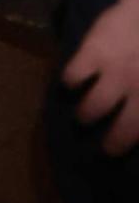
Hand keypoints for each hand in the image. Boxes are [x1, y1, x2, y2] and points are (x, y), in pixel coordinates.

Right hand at [65, 0, 138, 154]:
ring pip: (92, 109)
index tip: (126, 147)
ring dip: (87, 115)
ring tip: (84, 115)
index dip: (131, 141)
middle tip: (106, 148)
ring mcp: (113, 73)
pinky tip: (73, 81)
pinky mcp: (92, 54)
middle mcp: (137, 90)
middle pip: (122, 130)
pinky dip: (70, 82)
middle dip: (113, 143)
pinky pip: (72, 78)